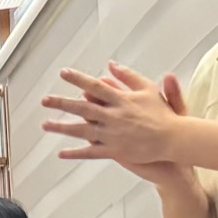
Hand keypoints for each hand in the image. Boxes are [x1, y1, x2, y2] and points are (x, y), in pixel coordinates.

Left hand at [44, 64, 184, 171]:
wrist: (173, 139)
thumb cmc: (162, 113)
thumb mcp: (148, 89)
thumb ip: (128, 76)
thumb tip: (111, 64)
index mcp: (121, 99)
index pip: (94, 86)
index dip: (78, 79)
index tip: (63, 73)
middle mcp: (113, 116)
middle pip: (82, 107)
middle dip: (61, 103)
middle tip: (44, 100)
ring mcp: (112, 134)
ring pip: (81, 130)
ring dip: (62, 127)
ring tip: (45, 125)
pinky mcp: (115, 151)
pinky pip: (91, 152)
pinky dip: (75, 153)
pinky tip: (61, 153)